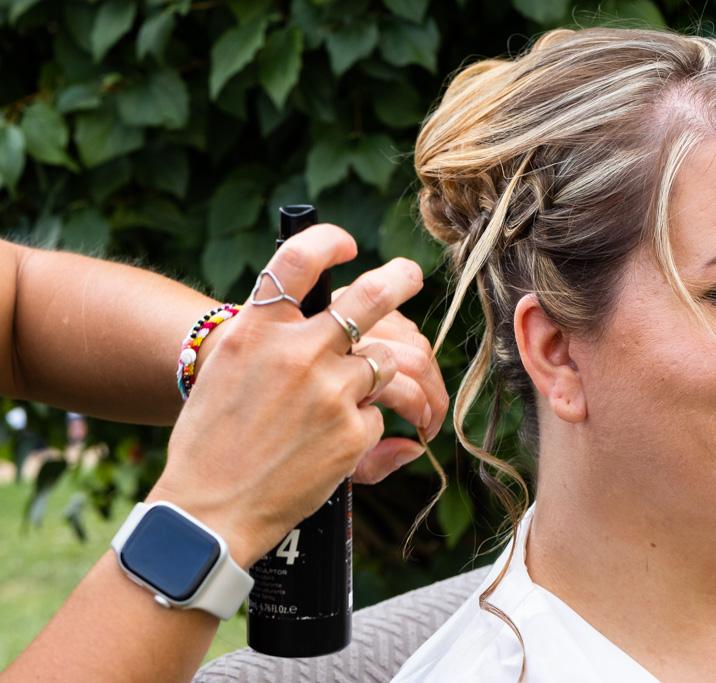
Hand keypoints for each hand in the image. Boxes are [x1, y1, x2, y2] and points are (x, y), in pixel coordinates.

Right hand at [147, 224, 443, 566]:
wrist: (207, 509)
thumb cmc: (211, 440)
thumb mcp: (228, 371)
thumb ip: (271, 339)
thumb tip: (327, 323)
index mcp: (257, 331)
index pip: (299, 261)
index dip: (328, 241)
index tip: (348, 245)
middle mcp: (297, 352)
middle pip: (369, 298)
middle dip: (398, 279)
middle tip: (411, 275)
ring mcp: (329, 392)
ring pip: (385, 363)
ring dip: (385, 378)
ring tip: (372, 399)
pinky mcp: (352, 432)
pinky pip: (377, 417)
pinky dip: (364, 428)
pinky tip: (334, 447)